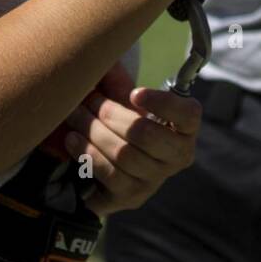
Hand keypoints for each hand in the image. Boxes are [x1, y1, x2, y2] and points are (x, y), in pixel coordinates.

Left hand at [60, 62, 201, 216]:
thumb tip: (100, 63)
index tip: (135, 93)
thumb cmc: (126, 123)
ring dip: (93, 131)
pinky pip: (109, 174)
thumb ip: (121, 84)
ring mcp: (156, 180)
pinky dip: (88, 154)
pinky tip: (73, 139)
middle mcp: (178, 156)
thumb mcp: (130, 104)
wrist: (114, 167)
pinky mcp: (132, 197)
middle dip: (110, 113)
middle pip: (144, 133)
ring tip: (75, 115)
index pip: (187, 114)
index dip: (162, 103)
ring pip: (123, 153)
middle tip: (88, 99)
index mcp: (186, 129)